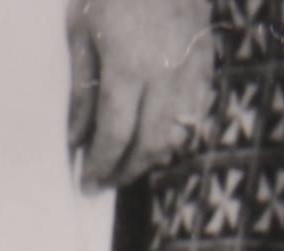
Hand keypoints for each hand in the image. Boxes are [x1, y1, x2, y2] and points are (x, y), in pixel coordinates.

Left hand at [67, 0, 213, 189]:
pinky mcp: (207, 62)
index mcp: (128, 69)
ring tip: (128, 164)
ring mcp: (191, 70)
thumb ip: (81, 89)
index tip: (87, 184)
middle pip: (149, 145)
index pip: (115, 136)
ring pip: (177, 134)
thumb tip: (77, 138)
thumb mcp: (81, 32)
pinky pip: (197, 113)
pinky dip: (178, 134)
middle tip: (105, 182)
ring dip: (152, 158)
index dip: (101, 166)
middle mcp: (164, 76)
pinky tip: (159, 139)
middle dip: (125, 171)